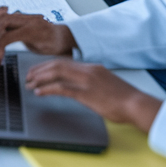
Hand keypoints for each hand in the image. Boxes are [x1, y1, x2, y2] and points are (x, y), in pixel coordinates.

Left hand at [0, 6, 75, 64]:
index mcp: (16, 17)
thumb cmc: (45, 40)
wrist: (66, 40)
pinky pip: (9, 37)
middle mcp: (20, 17)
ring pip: (0, 25)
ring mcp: (27, 22)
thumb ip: (9, 35)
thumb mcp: (24, 36)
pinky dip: (0, 48)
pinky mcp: (32, 31)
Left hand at [24, 59, 162, 131]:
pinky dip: (47, 89)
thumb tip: (80, 86)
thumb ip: (92, 81)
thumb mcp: (106, 83)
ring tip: (29, 84)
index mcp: (92, 67)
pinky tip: (39, 92)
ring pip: (56, 73)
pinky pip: (61, 88)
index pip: (64, 61)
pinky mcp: (86, 93)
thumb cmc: (125, 98)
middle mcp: (87, 70)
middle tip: (28, 76)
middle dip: (39, 69)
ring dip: (40, 78)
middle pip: (56, 64)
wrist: (137, 104)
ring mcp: (86, 81)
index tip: (38, 70)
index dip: (48, 65)